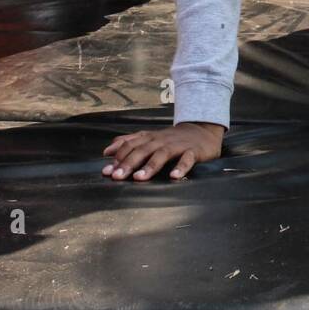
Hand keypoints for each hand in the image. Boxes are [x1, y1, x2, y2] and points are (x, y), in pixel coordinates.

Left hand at [102, 121, 223, 180]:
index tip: (108, 171)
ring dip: (150, 166)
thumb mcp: (149, 138)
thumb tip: (107, 151)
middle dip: (129, 163)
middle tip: (117, 176)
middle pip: (143, 150)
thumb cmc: (172, 139)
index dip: (118, 157)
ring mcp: (177, 145)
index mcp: (150, 138)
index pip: (130, 145)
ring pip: (162, 154)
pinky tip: (174, 176)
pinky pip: (187, 158)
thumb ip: (129, 143)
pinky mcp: (194, 151)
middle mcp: (161, 140)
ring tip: (139, 178)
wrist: (202, 131)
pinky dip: (180, 167)